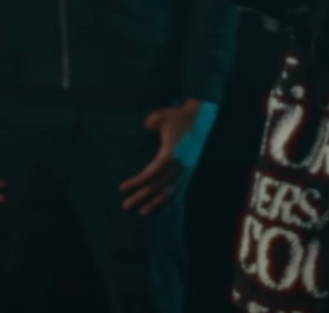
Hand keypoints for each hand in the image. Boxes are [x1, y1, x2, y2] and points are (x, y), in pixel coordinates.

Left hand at [119, 100, 217, 215]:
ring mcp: (187, 171)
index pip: (150, 174)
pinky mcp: (192, 172)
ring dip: (155, 204)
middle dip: (140, 197)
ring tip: (142, 213)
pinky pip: (180, 190)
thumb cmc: (183, 117)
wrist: (207, 119)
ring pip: (170, 192)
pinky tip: (164, 209)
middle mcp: (179, 167)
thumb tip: (146, 126)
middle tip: (126, 206)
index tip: (122, 188)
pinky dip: (171, 200)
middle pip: (157, 187)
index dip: (135, 183)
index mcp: (170, 155)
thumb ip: (152, 121)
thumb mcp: (164, 116)